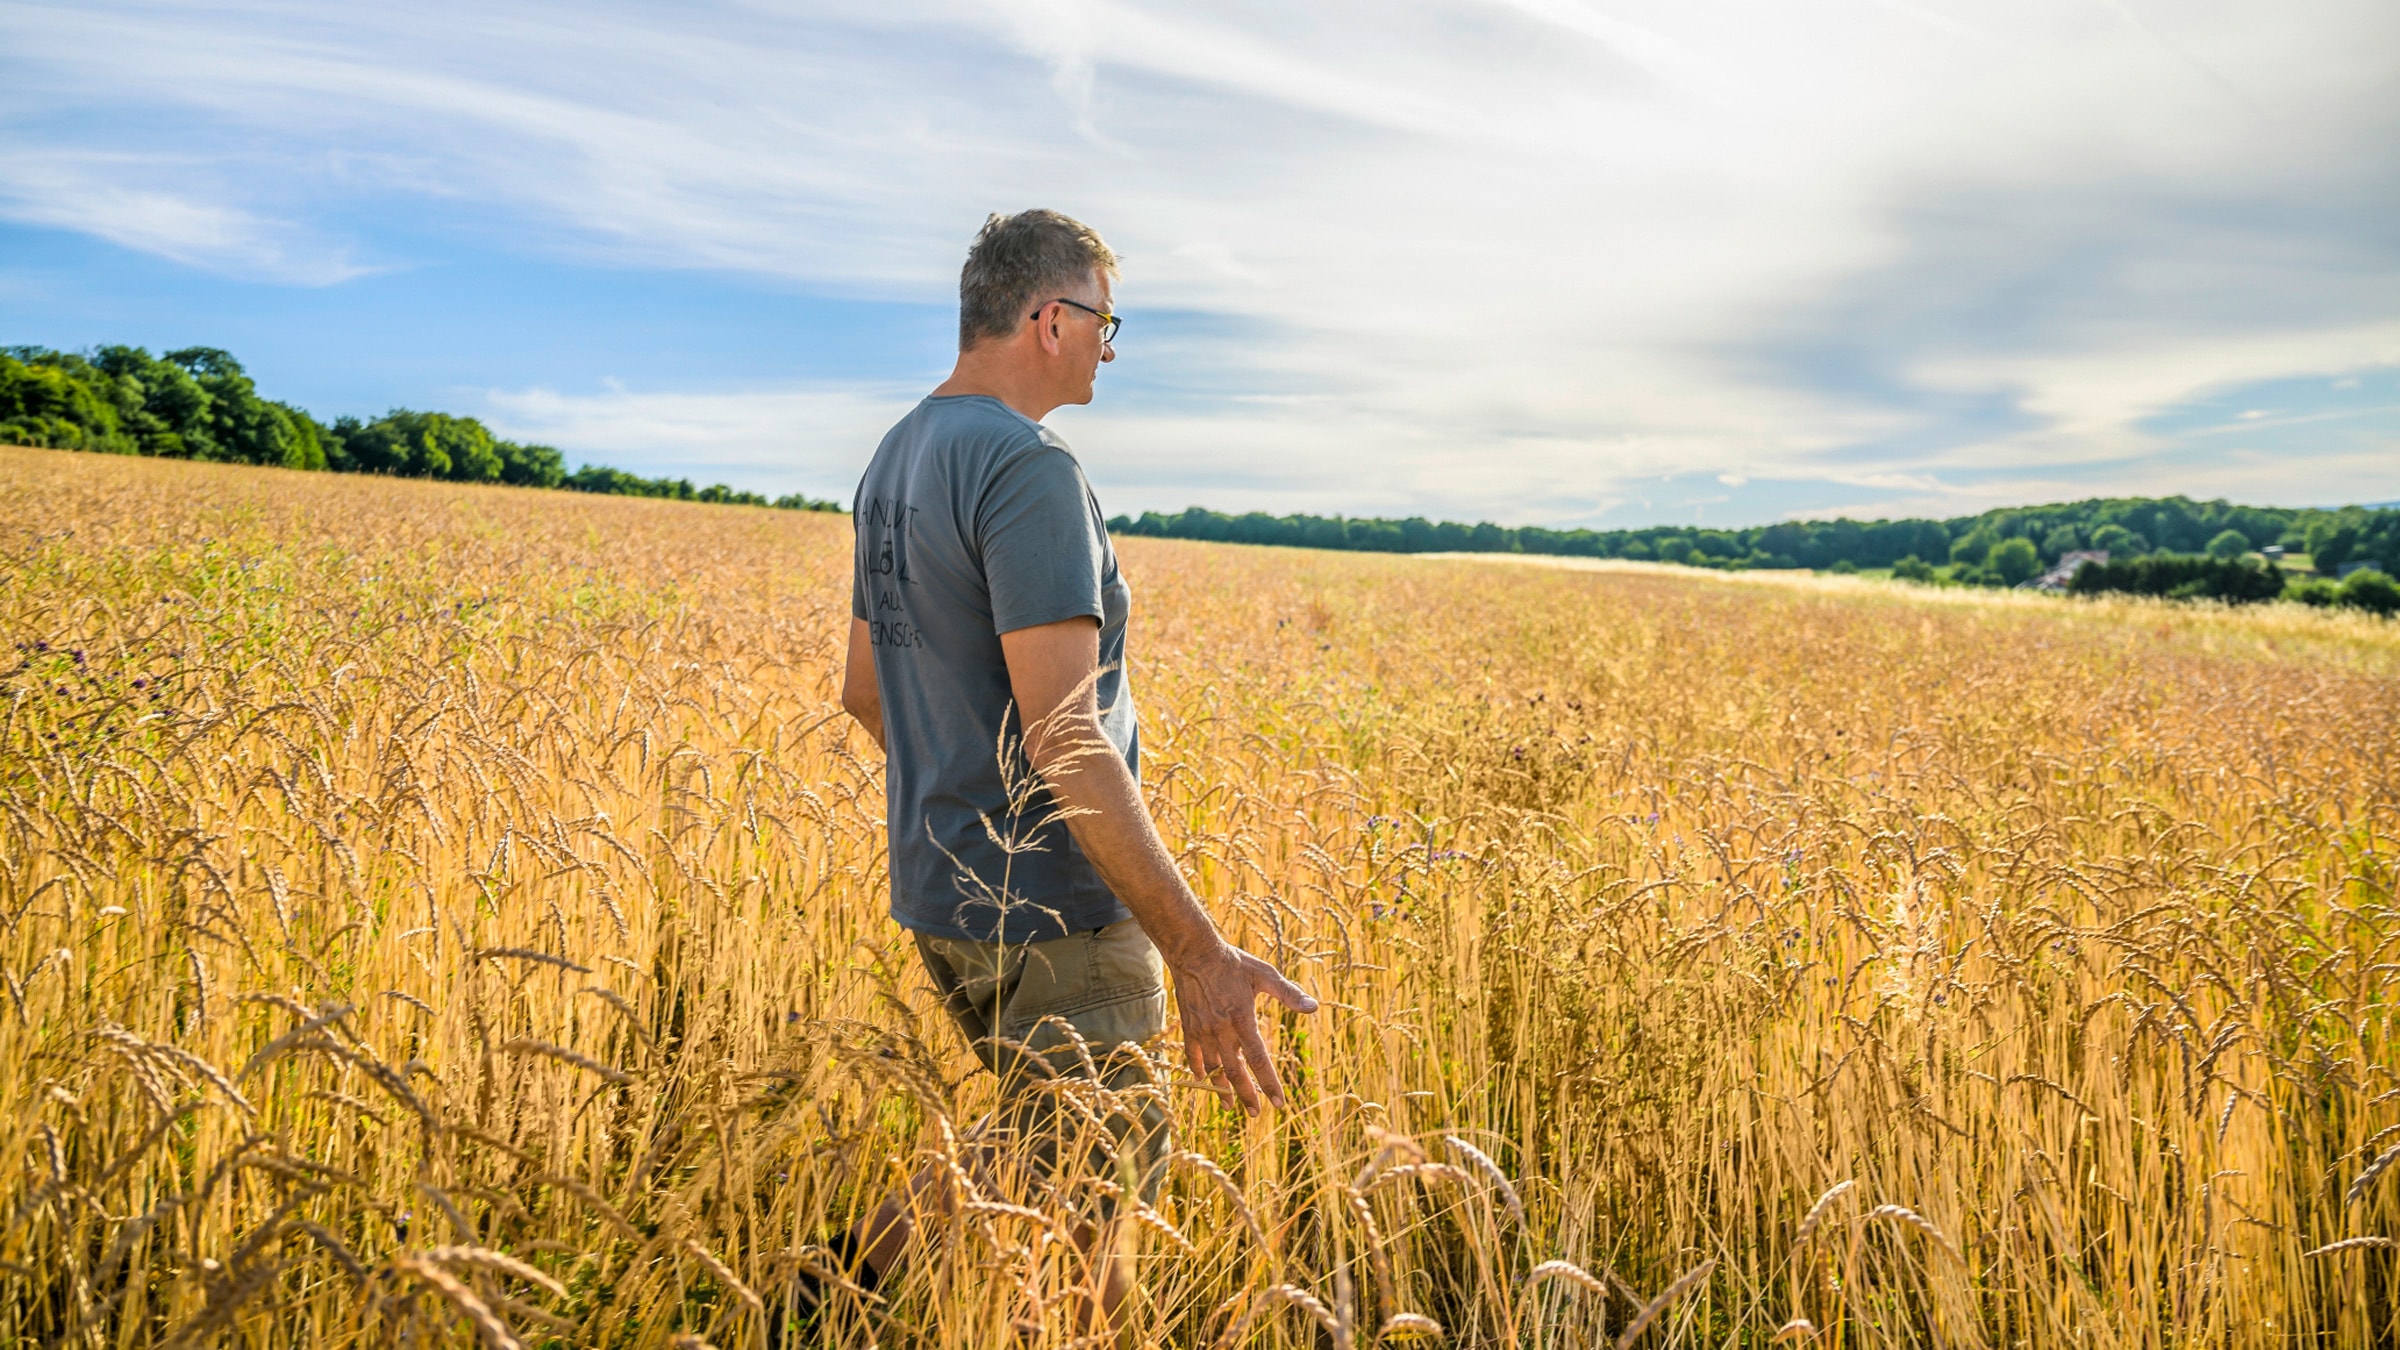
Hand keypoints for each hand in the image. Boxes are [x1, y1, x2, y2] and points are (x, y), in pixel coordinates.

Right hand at [1169, 941, 1318, 1114]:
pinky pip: (1193, 1055)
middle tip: (1256, 1113)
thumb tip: (1314, 1007)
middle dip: (1246, 1095)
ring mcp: (1203, 1031)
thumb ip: (1288, 993)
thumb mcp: (1265, 974)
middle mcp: (1221, 1030)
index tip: (1279, 1103)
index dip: (1269, 1084)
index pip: (1259, 1060)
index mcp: (1242, 1019)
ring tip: (1229, 1105)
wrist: (1194, 953)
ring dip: (1222, 1089)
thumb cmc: (1233, 963)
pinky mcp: (1189, 1027)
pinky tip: (1203, 1080)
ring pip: (1213, 1069)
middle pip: (1235, 1072)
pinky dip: (1199, 1070)